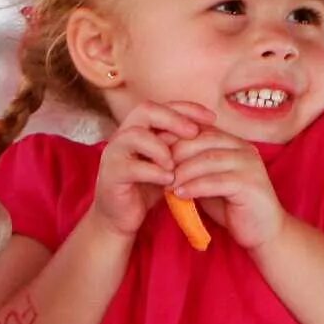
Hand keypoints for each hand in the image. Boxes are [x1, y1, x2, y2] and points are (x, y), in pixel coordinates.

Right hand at [89, 103, 199, 237]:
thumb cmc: (148, 186)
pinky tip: (168, 181)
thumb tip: (209, 130)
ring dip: (161, 148)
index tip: (212, 118)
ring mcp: (114, 154)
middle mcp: (123, 135)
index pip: (163, 105)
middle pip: (146, 110)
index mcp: (138, 128)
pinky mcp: (111, 175)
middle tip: (194, 133)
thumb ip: (181, 145)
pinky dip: (154, 172)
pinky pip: (132, 167)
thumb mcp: (169, 163)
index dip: (188, 108)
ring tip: (175, 164)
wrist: (122, 217)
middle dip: (173, 119)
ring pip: (135, 135)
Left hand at [169, 118, 286, 250]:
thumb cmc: (233, 207)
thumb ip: (192, 170)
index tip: (153, 152)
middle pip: (204, 139)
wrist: (264, 232)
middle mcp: (244, 148)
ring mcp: (250, 164)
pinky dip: (195, 187)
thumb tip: (160, 161)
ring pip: (209, 159)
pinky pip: (217, 181)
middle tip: (156, 167)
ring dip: (183, 171)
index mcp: (233, 143)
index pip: (201, 130)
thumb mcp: (208, 183)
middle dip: (176, 152)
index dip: (176, 138)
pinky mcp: (251, 183)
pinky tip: (179, 194)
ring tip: (165, 183)